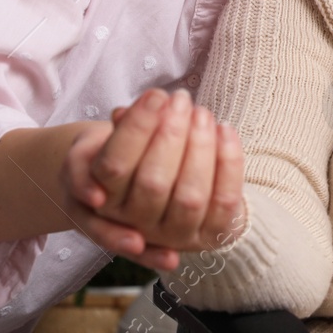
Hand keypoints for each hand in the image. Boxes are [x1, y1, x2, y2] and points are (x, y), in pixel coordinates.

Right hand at [62, 88, 243, 269]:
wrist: (165, 199)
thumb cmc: (130, 160)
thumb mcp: (111, 143)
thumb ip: (115, 131)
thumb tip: (121, 114)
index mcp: (104, 200)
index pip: (115, 166)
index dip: (136, 129)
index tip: (155, 95)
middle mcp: (134, 225)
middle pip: (152, 183)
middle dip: (171, 133)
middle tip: (181, 98)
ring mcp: (172, 237)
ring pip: (190, 197)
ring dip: (200, 147)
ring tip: (202, 112)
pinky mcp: (208, 237)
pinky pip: (224, 202)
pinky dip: (229, 162)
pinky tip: (225, 129)